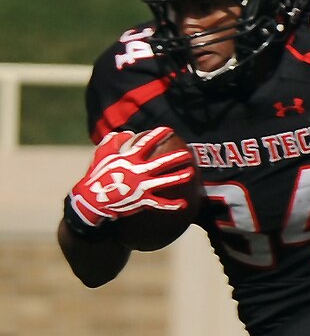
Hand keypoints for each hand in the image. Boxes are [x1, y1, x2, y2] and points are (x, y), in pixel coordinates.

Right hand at [67, 127, 194, 227]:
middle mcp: (137, 171)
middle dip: (176, 158)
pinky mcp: (142, 200)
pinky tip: (184, 204)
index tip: (169, 130)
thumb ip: (113, 141)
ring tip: (190, 173)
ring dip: (178, 177)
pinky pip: (160, 203)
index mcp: (128, 159)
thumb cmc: (96, 175)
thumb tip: (127, 133)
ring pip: (164, 181)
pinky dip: (172, 205)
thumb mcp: (101, 154)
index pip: (145, 143)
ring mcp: (141, 186)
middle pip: (161, 163)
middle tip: (187, 154)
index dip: (157, 135)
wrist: (92, 199)